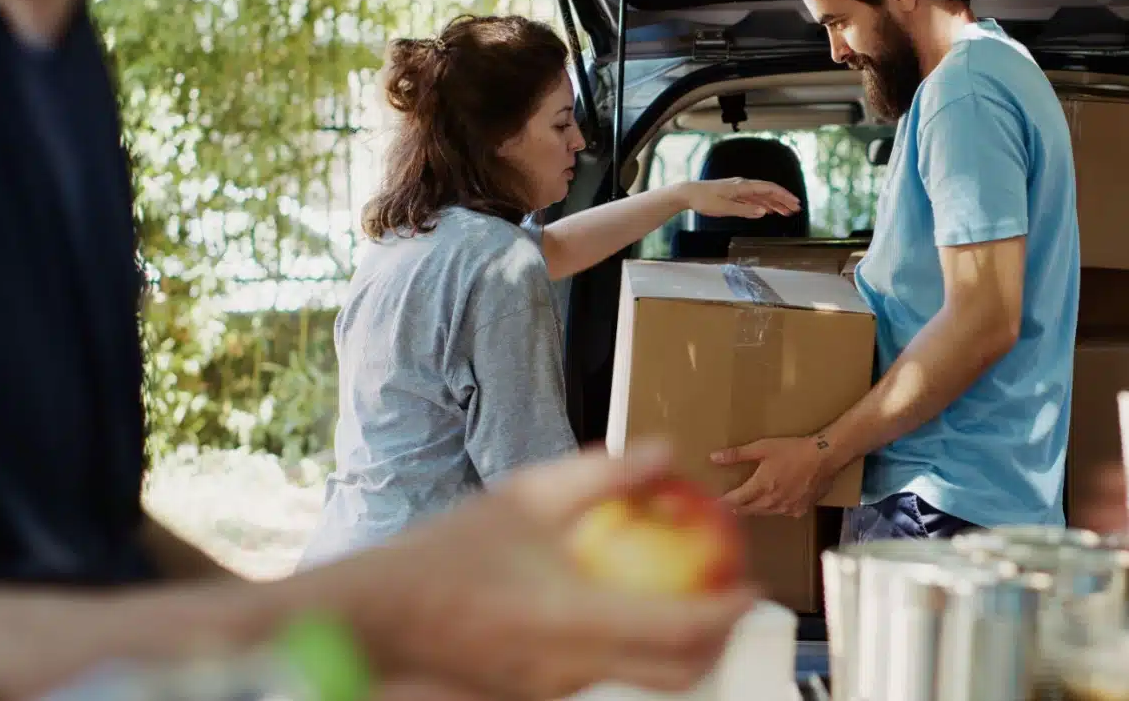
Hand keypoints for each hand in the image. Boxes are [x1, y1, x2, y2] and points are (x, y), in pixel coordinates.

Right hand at [317, 440, 756, 700]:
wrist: (374, 619)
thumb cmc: (441, 555)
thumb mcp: (519, 498)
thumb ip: (598, 475)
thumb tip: (665, 452)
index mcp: (567, 623)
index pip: (677, 631)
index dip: (728, 613)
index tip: (753, 586)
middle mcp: (567, 674)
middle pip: (675, 677)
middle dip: (721, 645)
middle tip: (737, 603)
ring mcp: (551, 696)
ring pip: (642, 686)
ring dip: (681, 654)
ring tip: (697, 607)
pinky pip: (605, 682)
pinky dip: (636, 658)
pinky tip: (636, 620)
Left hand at [677, 178, 800, 219]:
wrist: (688, 193)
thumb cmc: (704, 200)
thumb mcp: (724, 208)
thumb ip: (744, 210)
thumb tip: (763, 212)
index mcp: (742, 187)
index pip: (768, 189)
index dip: (783, 196)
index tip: (795, 203)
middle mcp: (743, 186)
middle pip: (768, 192)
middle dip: (783, 200)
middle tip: (796, 209)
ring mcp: (739, 190)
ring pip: (762, 196)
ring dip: (775, 204)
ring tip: (787, 212)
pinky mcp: (735, 195)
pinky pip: (754, 199)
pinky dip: (764, 205)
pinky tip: (769, 211)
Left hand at [712, 436, 833, 516]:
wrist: (824, 457)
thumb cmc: (793, 450)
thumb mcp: (763, 447)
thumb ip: (737, 454)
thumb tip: (714, 458)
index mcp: (760, 486)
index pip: (734, 501)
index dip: (721, 504)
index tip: (711, 505)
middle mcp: (772, 502)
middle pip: (746, 510)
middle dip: (735, 507)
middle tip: (725, 505)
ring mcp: (786, 509)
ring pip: (763, 513)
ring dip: (753, 509)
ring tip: (746, 504)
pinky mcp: (799, 510)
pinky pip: (781, 513)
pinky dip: (774, 509)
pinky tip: (774, 502)